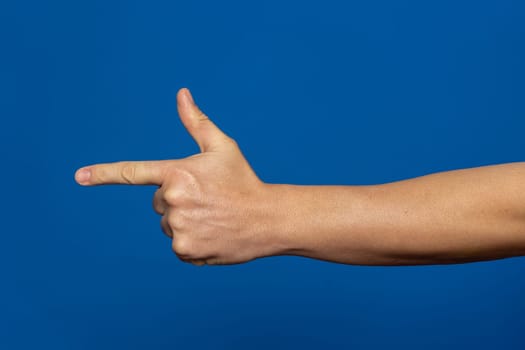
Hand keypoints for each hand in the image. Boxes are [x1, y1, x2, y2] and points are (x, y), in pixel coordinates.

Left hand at [75, 88, 281, 265]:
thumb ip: (196, 122)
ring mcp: (178, 227)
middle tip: (207, 200)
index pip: (134, 172)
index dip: (105, 173)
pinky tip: (212, 234)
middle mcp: (172, 200)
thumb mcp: (223, 147)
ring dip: (184, 221)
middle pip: (158, 202)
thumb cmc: (244, 180)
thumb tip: (181, 93)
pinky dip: (191, 241)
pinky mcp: (184, 250)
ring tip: (213, 218)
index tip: (79, 177)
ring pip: (167, 224)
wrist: (267, 218)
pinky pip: (177, 244)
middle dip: (176, 200)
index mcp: (178, 172)